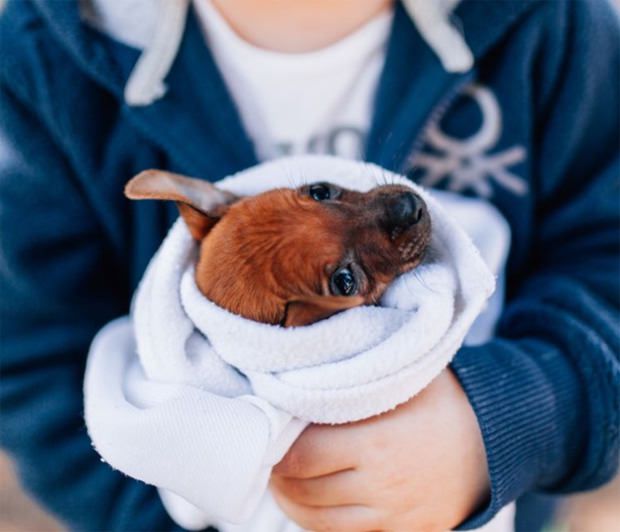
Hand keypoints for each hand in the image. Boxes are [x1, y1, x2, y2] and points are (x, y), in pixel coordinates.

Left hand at [270, 369, 489, 530]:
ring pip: (319, 524)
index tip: (268, 433)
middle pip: (304, 493)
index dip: (276, 449)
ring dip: (292, 504)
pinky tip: (313, 502)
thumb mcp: (405, 377)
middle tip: (269, 456)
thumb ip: (356, 380)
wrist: (495, 441)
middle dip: (278, 476)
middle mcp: (382, 488)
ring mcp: (393, 519)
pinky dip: (321, 524)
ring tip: (283, 481)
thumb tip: (306, 375)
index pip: (301, 457)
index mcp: (377, 444)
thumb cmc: (443, 401)